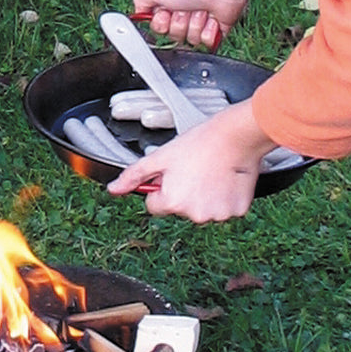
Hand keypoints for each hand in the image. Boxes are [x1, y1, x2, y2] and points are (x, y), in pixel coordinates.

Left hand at [107, 101, 274, 221]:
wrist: (235, 136)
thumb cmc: (199, 143)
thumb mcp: (159, 157)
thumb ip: (133, 176)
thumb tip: (113, 189)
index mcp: (172, 202)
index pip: (154, 205)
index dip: (160, 188)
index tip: (172, 174)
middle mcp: (194, 214)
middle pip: (178, 208)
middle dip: (182, 192)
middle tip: (192, 170)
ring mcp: (217, 215)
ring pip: (202, 209)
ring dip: (203, 196)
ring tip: (209, 173)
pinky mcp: (237, 212)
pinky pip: (223, 208)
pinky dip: (223, 197)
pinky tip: (223, 179)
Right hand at [134, 0, 240, 49]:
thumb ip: (139, 2)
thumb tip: (136, 14)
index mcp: (169, 9)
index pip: (159, 30)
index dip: (162, 23)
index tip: (166, 11)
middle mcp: (183, 17)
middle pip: (174, 36)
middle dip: (180, 23)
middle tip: (186, 8)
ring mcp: (200, 26)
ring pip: (191, 41)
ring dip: (195, 24)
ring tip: (201, 10)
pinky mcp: (216, 32)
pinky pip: (207, 43)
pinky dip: (209, 30)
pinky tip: (212, 18)